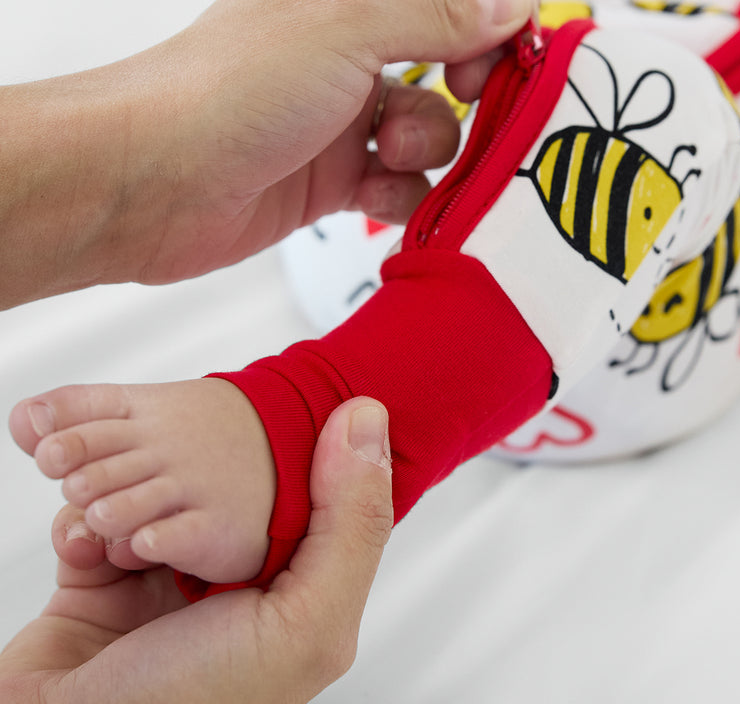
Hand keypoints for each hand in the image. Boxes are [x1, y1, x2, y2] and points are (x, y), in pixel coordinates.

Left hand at [0, 0, 537, 306]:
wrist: (153, 180)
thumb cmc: (239, 81)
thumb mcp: (351, 25)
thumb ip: (443, 13)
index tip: (524, 34)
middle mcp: (356, 34)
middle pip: (459, 40)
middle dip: (476, 72)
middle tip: (470, 90)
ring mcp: (350, 106)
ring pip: (438, 117)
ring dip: (430, 138)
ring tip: (388, 149)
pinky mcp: (342, 171)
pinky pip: (406, 176)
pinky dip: (403, 189)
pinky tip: (374, 195)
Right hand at [0, 398, 392, 703]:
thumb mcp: (305, 623)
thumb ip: (351, 525)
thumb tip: (369, 418)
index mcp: (290, 592)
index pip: (309, 497)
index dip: (298, 446)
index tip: (280, 405)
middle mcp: (228, 588)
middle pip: (228, 488)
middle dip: (200, 464)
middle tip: (181, 451)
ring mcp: (162, 588)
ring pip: (156, 496)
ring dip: (129, 490)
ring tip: (120, 505)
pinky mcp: (98, 590)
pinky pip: (94, 524)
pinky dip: (82, 526)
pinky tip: (85, 542)